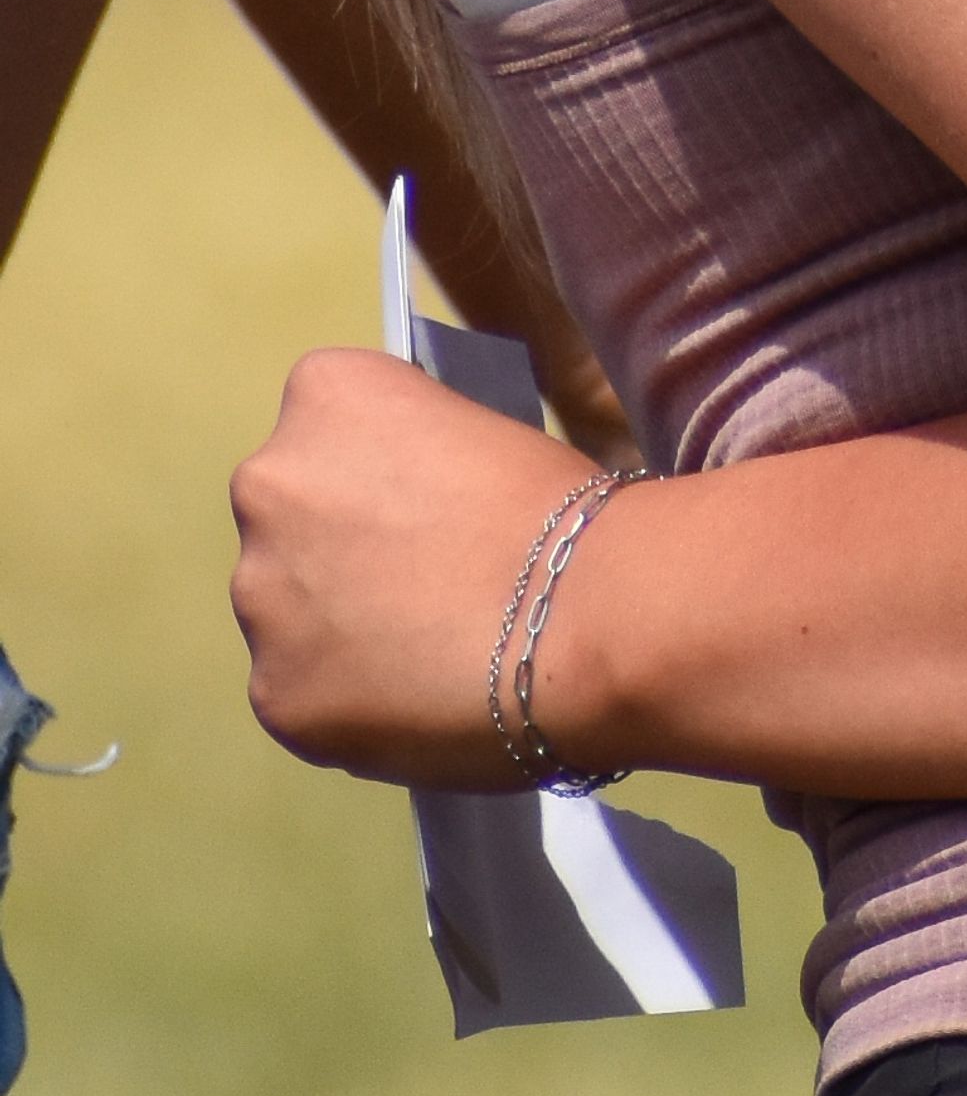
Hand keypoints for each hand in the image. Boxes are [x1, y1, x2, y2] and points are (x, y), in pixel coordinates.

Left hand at [231, 350, 608, 787]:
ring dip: (335, 623)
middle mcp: (268, 485)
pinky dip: (346, 697)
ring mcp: (260, 597)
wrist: (577, 617)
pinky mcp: (273, 693)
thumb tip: (398, 516)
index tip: (424, 496)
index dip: (377, 464)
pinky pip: (302, 688)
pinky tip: (414, 699)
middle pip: (290, 515)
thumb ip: (410, 462)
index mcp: (325, 396)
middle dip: (339, 545)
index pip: (327, 419)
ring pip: (288, 608)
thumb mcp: (477, 431)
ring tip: (422, 651)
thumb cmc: (553, 502)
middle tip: (420, 579)